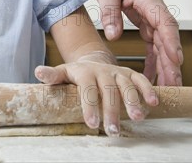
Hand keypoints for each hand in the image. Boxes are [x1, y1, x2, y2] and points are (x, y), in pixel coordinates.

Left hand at [35, 56, 158, 136]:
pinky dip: (148, 90)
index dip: (90, 106)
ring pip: (127, 86)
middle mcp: (103, 72)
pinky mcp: (131, 74)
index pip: (87, 90)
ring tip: (137, 118)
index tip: (91, 124)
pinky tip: (153, 103)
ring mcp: (118, 73)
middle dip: (112, 111)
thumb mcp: (63, 73)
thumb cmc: (77, 73)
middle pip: (109, 91)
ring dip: (133, 101)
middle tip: (112, 130)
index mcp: (85, 73)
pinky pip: (141, 80)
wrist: (93, 61)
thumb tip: (38, 72)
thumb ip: (52, 75)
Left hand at [96, 0, 182, 84]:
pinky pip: (154, 47)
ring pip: (163, 47)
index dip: (171, 41)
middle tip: (174, 83)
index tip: (175, 58)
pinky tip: (152, 79)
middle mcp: (156, 12)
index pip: (164, 22)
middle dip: (172, 63)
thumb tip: (113, 36)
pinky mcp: (148, 27)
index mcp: (149, 1)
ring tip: (168, 87)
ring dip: (166, 67)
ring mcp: (154, 21)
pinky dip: (154, 63)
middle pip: (168, 40)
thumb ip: (110, 11)